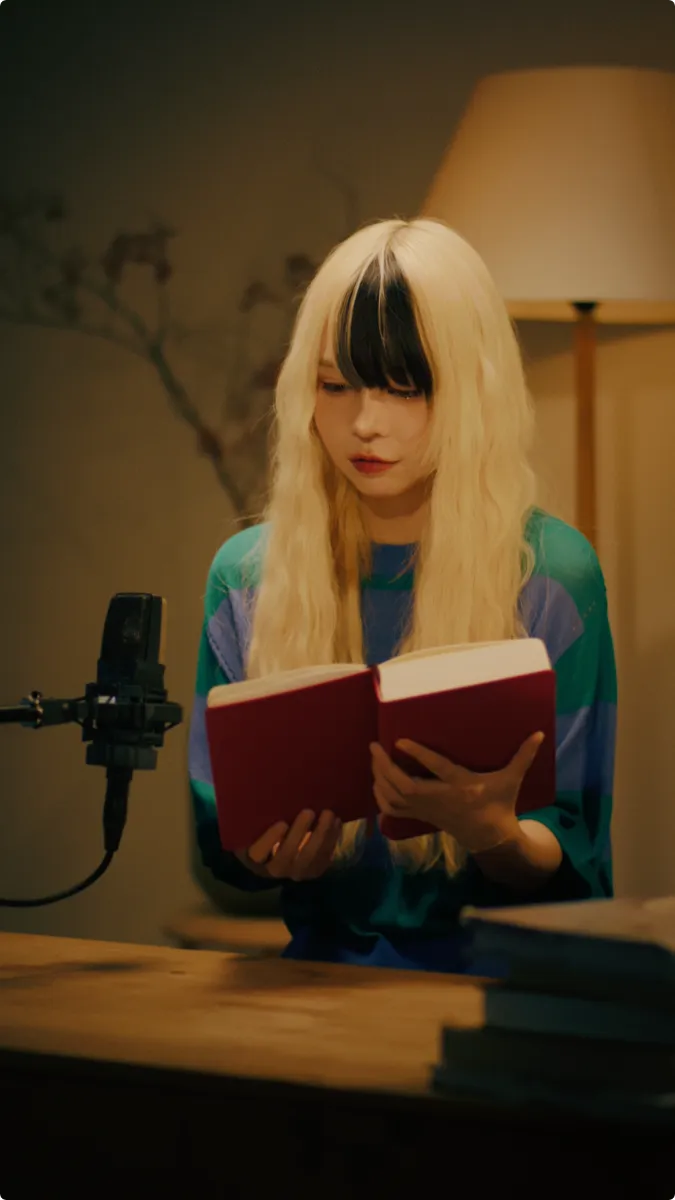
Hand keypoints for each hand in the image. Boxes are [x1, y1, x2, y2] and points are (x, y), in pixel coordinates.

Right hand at [234, 809, 341, 880]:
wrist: (277, 859)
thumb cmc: (263, 834)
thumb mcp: (254, 829)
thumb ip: (259, 818)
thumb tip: (270, 792)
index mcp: (255, 858)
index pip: (258, 853)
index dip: (270, 839)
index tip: (282, 823)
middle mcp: (276, 869)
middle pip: (288, 854)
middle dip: (300, 832)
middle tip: (309, 811)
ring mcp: (296, 872)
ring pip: (310, 858)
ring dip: (322, 835)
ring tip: (329, 815)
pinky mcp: (313, 871)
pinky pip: (324, 858)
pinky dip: (332, 840)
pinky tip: (336, 823)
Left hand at [370, 733, 544, 853]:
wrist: (490, 836)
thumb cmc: (499, 803)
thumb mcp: (511, 780)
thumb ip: (523, 756)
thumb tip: (540, 733)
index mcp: (461, 785)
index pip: (437, 769)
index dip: (418, 755)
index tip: (400, 740)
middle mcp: (441, 798)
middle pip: (406, 786)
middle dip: (386, 768)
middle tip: (374, 747)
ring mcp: (429, 809)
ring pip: (395, 799)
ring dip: (380, 780)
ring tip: (373, 758)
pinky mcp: (422, 815)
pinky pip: (394, 810)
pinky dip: (381, 798)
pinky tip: (376, 782)